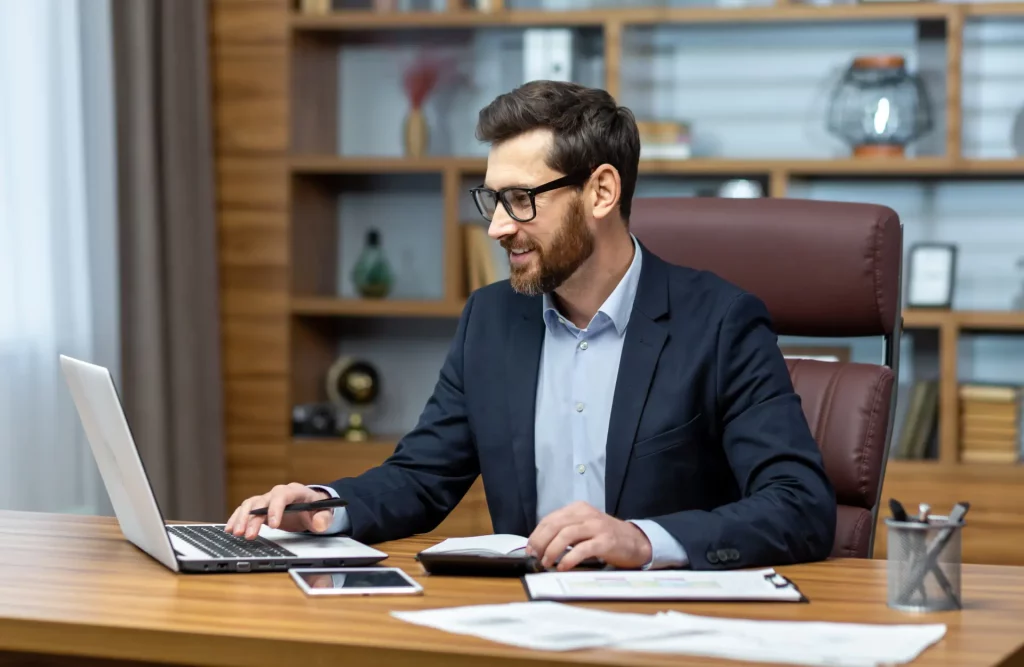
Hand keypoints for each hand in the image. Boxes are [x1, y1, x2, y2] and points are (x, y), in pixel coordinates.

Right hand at [224, 483, 332, 539]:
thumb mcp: (325, 514)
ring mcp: (267, 500)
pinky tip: (230, 529)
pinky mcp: (260, 508)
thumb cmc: (317, 508)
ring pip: (250, 504)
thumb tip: (319, 524)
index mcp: (295, 491)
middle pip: (262, 501)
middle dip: (254, 518)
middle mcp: (278, 493)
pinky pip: (246, 510)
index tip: (273, 525)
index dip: (276, 509)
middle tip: (249, 535)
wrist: (311, 505)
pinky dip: (237, 518)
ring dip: (242, 518)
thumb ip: (323, 519)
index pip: (282, 495)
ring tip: (236, 533)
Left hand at [526, 501, 652, 570]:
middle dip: (541, 542)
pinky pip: (583, 549)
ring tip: (546, 563)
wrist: (635, 541)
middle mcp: (586, 514)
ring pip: (566, 534)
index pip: (550, 519)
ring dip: (552, 550)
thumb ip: (565, 531)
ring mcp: (597, 527)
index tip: (530, 549)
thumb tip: (539, 546)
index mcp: (578, 509)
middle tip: (535, 557)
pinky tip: (563, 567)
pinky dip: (569, 558)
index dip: (536, 534)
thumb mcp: (583, 527)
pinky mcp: (606, 541)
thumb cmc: (604, 536)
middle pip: (555, 525)